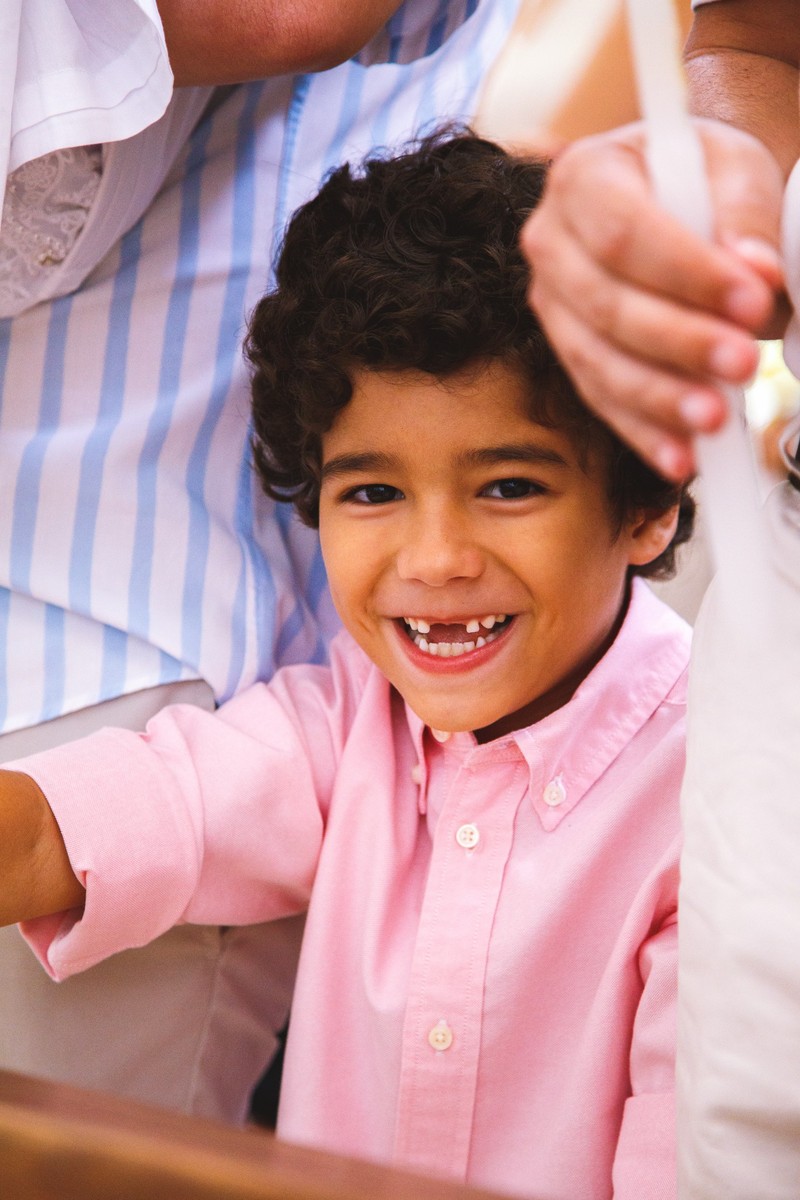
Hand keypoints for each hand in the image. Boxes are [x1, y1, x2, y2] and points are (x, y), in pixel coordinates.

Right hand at [521, 119, 786, 478]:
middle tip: (744, 362)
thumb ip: (746, 214)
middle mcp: (550, 242)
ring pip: (597, 362)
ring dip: (660, 398)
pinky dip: (645, 432)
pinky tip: (683, 456)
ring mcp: (553, 305)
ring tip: (717, 419)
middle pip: (606, 305)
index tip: (751, 298)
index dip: (685, 272)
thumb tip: (756, 270)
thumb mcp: (734, 170)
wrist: (677, 204)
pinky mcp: (570, 355)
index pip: (623, 231)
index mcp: (583, 176)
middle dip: (678, 342)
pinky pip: (602, 401)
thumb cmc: (701, 181)